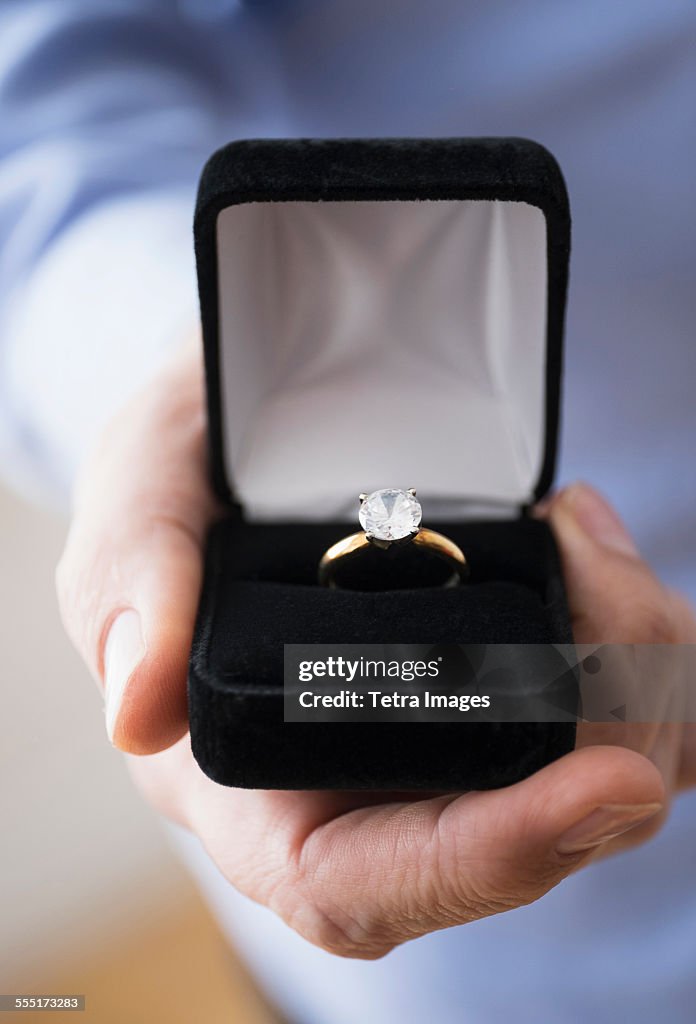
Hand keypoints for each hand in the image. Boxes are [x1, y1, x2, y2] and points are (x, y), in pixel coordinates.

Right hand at [57, 344, 694, 958]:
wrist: (252, 441)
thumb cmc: (186, 482)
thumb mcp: (138, 503)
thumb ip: (127, 594)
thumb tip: (142, 716)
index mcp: (252, 787)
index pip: (365, 881)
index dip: (492, 856)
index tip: (607, 785)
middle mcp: (358, 791)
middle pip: (516, 839)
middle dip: (609, 739)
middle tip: (626, 603)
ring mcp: (440, 750)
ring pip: (586, 780)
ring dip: (641, 681)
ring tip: (591, 547)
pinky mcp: (503, 698)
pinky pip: (609, 721)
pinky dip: (646, 653)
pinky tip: (603, 562)